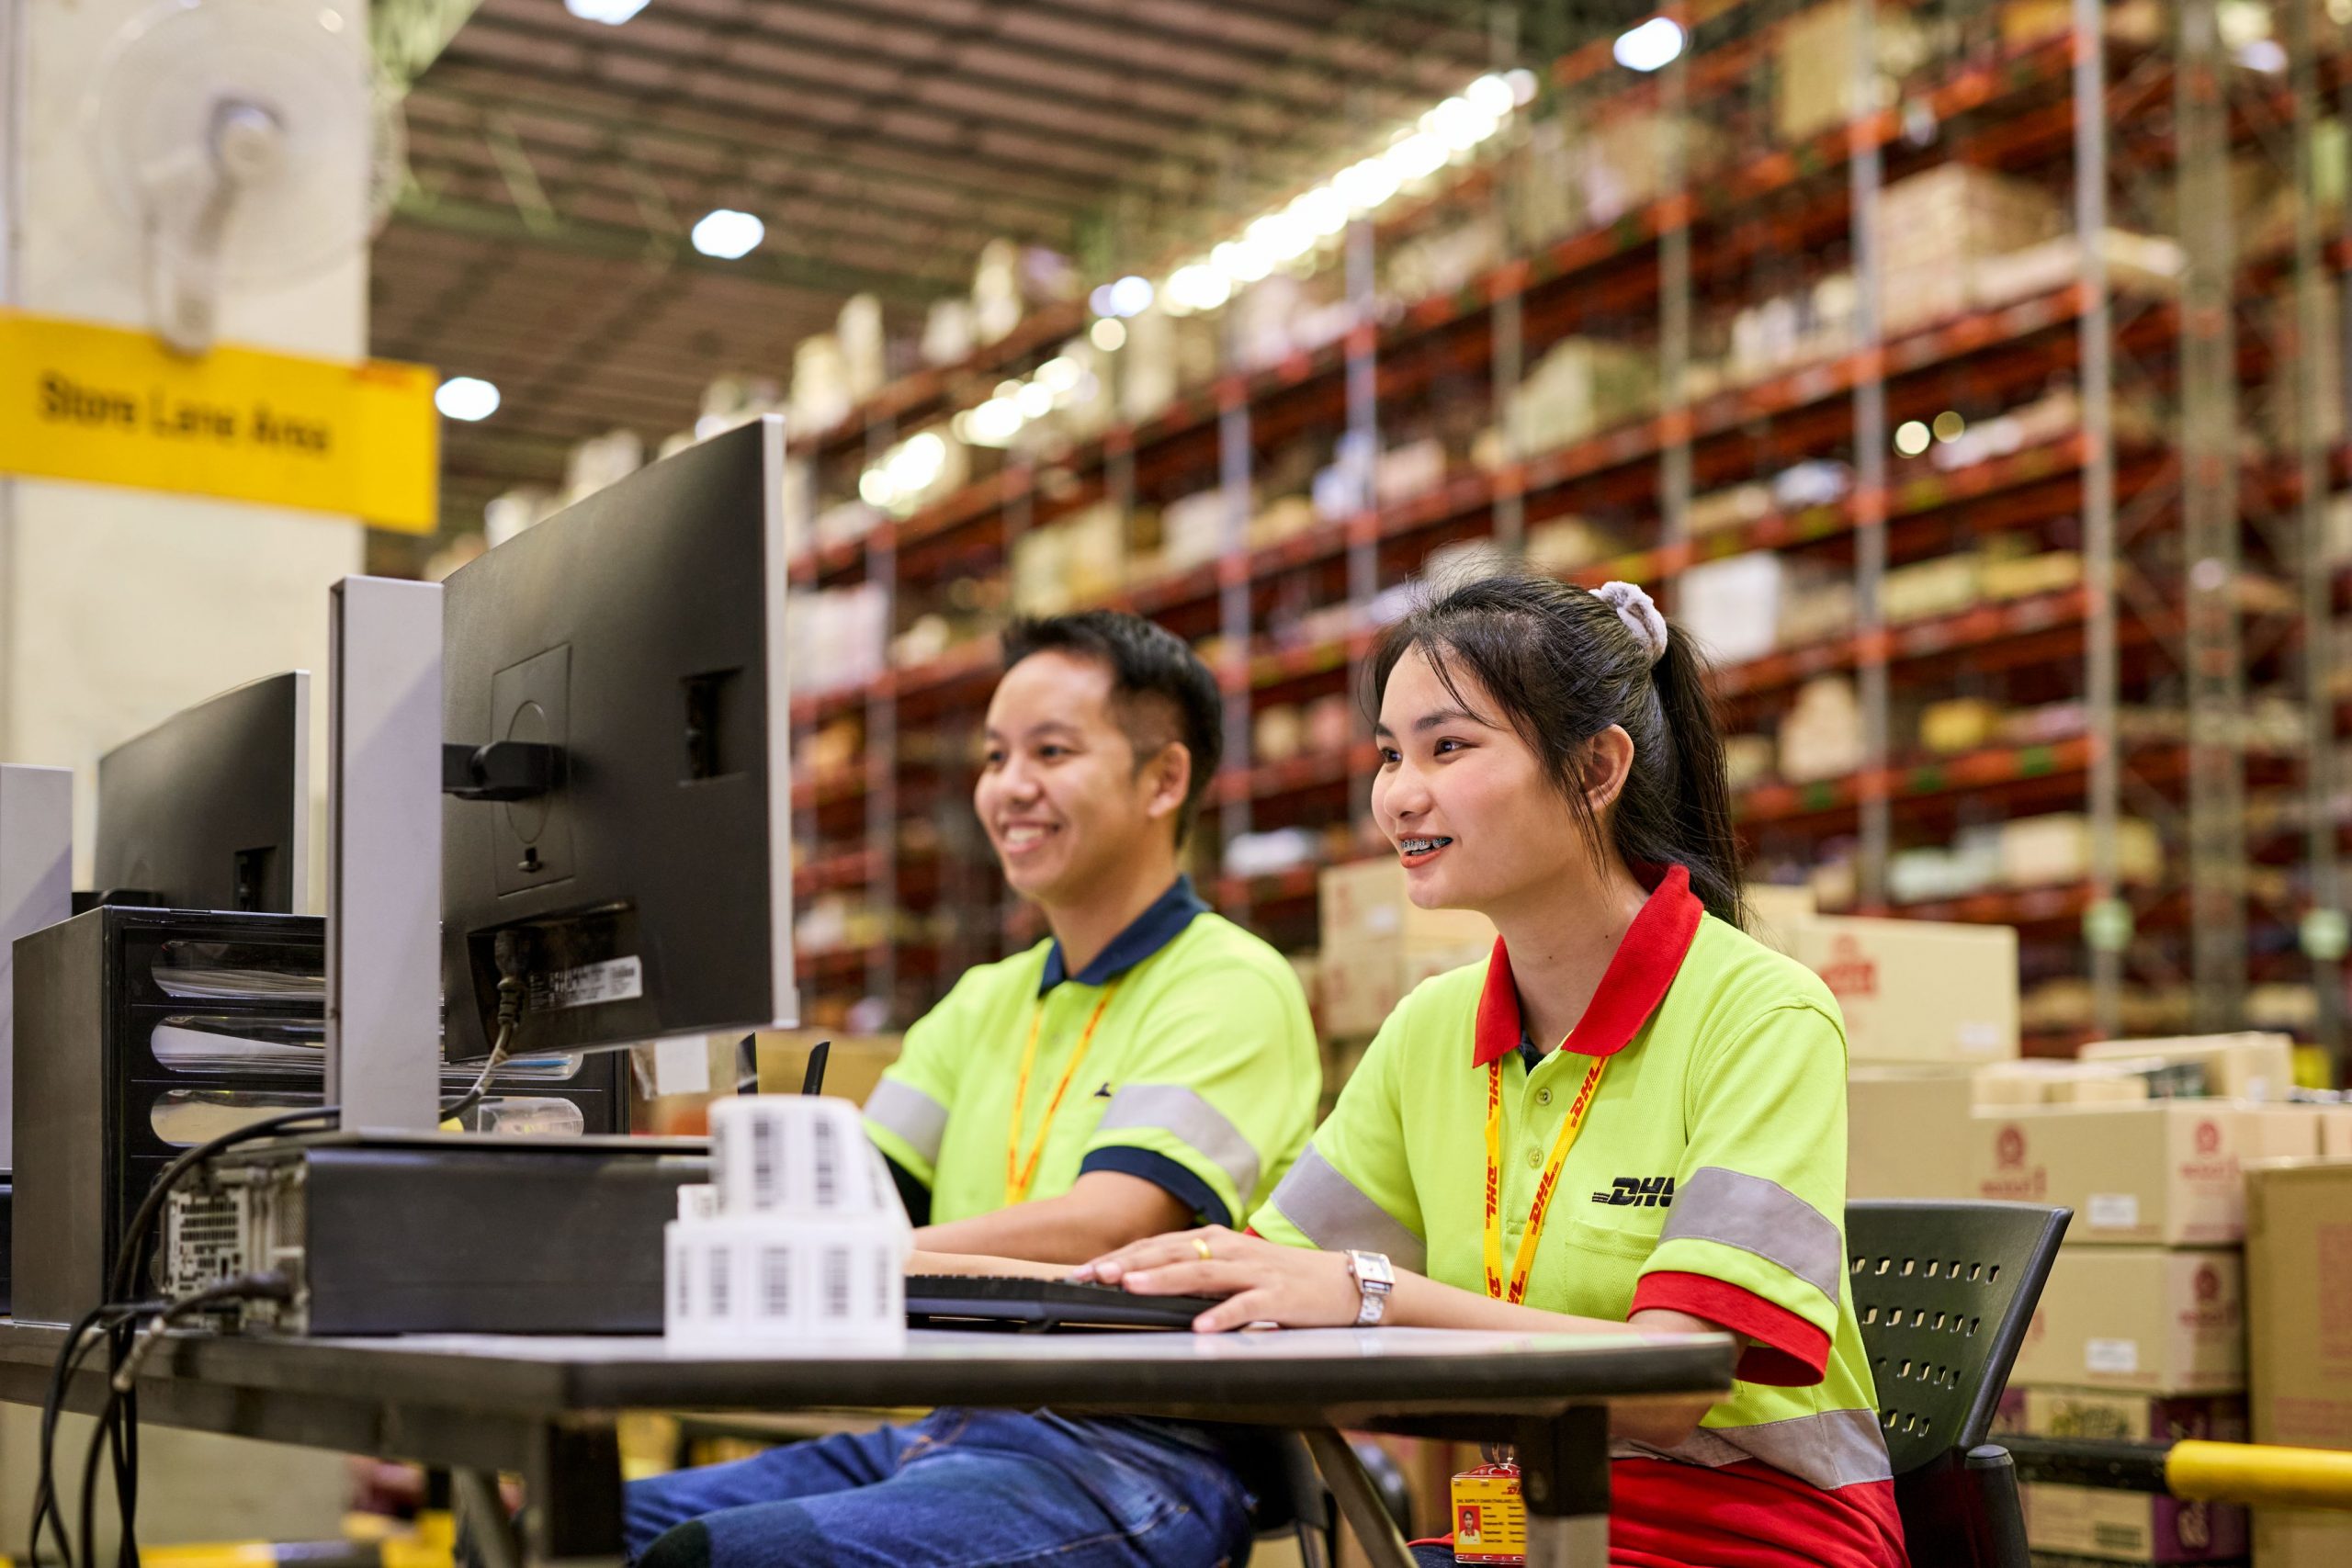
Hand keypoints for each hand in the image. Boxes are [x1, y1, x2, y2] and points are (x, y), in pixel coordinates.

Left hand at [1072, 1226, 1362, 1332]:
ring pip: (1201, 1273)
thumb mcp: (1234, 1268)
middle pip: (1172, 1253)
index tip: (1082, 1272)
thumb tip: (1143, 1281)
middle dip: (1129, 1263)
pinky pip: (1247, 1306)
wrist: (1346, 1283)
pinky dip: (1223, 1314)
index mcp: (1216, 1241)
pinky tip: (1201, 1326)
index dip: (1120, 1256)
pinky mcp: (1279, 1297)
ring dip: (1164, 1279)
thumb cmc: (1283, 1280)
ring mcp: (1255, 1272)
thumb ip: (1196, 1271)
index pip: (1158, 1245)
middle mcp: (1231, 1250)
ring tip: (1132, 1287)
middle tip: (1093, 1274)